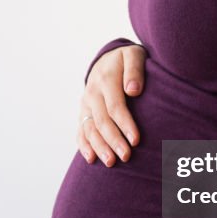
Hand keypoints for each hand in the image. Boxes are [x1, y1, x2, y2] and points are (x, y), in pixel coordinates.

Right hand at [78, 43, 146, 167]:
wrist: (107, 59)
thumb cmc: (126, 59)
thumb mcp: (133, 55)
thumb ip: (134, 70)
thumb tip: (133, 90)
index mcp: (106, 79)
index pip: (115, 106)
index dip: (125, 124)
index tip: (136, 140)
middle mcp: (92, 93)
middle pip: (102, 121)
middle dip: (113, 140)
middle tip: (126, 156)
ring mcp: (86, 104)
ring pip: (89, 128)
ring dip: (99, 147)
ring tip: (111, 162)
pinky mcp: (83, 112)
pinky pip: (80, 130)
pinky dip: (84, 145)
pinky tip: (91, 159)